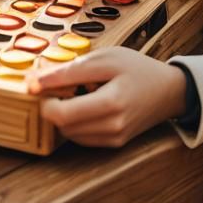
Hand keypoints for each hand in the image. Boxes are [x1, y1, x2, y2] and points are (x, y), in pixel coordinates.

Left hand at [30, 48, 186, 147]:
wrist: (168, 90)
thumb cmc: (136, 68)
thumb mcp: (104, 58)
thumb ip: (69, 71)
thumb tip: (34, 82)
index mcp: (111, 104)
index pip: (62, 115)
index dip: (43, 100)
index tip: (38, 83)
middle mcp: (113, 128)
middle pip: (63, 126)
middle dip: (52, 105)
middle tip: (58, 84)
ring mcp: (114, 139)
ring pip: (69, 134)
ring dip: (63, 114)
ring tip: (77, 92)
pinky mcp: (113, 143)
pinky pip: (81, 137)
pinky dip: (75, 121)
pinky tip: (85, 103)